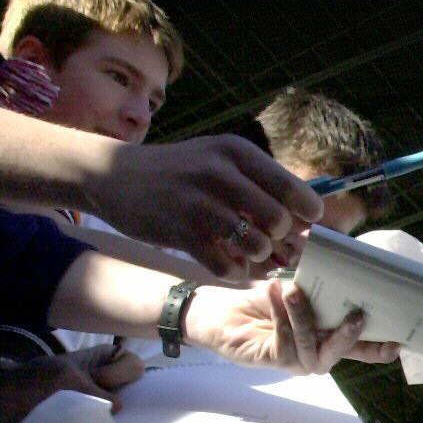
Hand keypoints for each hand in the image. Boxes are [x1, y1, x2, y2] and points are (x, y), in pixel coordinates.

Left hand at [0, 345, 144, 422]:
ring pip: (124, 410)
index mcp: (104, 358)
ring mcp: (100, 399)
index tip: (99, 380)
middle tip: (103, 408)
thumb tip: (120, 409)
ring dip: (114, 419)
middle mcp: (108, 378)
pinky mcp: (92, 419)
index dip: (121, 375)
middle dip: (126, 400)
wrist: (5, 401)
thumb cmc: (34, 380)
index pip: (134, 365)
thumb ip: (96, 393)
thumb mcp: (67, 380)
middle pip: (134, 389)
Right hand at [84, 136, 323, 283]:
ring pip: (256, 245)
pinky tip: (224, 261)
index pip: (295, 190)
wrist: (115, 176)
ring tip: (247, 252)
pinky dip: (231, 270)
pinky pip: (225, 265)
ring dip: (257, 257)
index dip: (306, 216)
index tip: (300, 226)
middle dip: (282, 241)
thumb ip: (261, 184)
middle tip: (272, 245)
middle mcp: (220, 173)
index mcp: (237, 152)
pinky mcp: (180, 232)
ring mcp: (198, 203)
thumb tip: (307, 221)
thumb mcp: (220, 161)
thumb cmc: (181, 173)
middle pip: (280, 222)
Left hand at [184, 278, 402, 373]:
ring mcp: (297, 360)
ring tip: (294, 290)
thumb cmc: (263, 299)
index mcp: (330, 336)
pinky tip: (274, 292)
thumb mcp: (297, 284)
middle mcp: (318, 353)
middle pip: (343, 353)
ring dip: (304, 317)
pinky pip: (283, 342)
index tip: (399, 342)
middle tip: (358, 315)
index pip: (362, 347)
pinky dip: (279, 315)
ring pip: (311, 348)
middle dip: (351, 336)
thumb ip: (318, 280)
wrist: (222, 312)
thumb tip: (338, 253)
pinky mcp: (274, 360)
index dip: (380, 348)